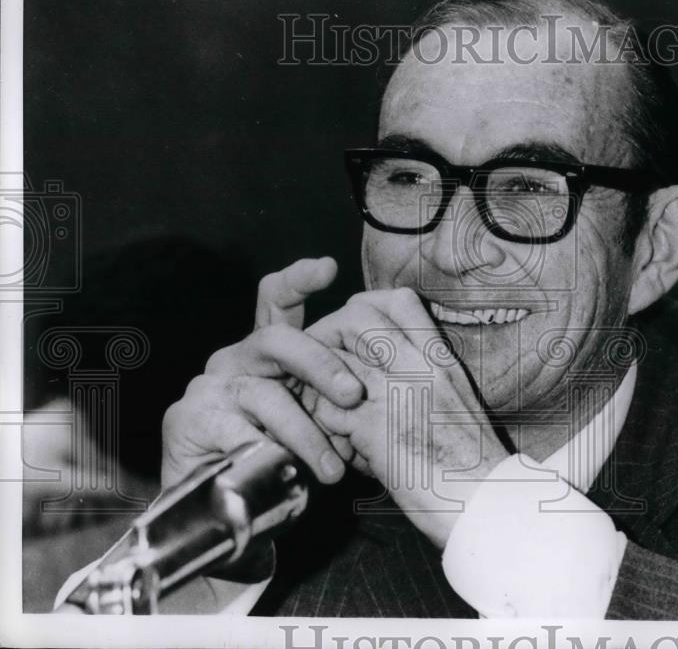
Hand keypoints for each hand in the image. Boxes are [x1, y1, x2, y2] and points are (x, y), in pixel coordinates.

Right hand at [160, 257, 363, 488]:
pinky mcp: (188, 421)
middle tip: (354, 394)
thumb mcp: (314, 422)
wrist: (219, 514)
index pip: (277, 300)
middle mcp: (236, 359)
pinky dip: (269, 458)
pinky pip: (239, 436)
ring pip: (266, 396)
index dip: (299, 279)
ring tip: (332, 470)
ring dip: (305, 434)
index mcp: (266, 352)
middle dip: (322, 363)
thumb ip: (336, 399)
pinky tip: (285, 477)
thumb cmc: (279, 460)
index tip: (329, 267)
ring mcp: (210, 388)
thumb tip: (386, 388)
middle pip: (278, 339)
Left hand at [302, 288, 511, 548]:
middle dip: (330, 339)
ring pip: (333, 360)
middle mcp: (419, 365)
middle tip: (325, 372)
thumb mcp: (458, 398)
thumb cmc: (472, 460)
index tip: (355, 337)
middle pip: (356, 318)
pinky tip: (341, 446)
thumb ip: (427, 371)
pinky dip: (325, 428)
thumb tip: (391, 358)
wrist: (486, 502)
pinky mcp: (374, 429)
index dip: (366, 310)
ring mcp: (395, 392)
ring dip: (322, 387)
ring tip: (331, 412)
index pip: (399, 300)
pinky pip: (327, 410)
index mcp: (441, 357)